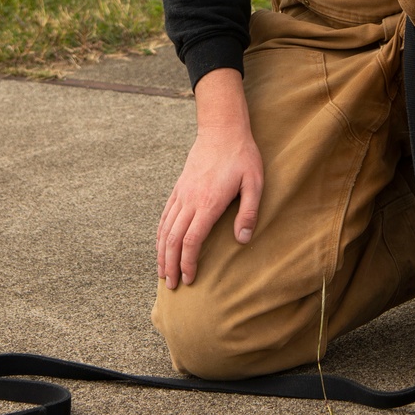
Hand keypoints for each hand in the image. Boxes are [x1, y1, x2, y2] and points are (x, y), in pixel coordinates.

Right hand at [156, 69, 263, 289]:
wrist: (222, 129)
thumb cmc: (242, 156)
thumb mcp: (255, 182)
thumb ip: (249, 212)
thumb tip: (242, 240)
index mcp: (208, 203)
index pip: (190, 240)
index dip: (187, 263)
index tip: (188, 279)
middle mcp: (190, 200)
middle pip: (172, 239)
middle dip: (170, 265)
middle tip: (171, 286)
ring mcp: (182, 193)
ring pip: (165, 229)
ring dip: (161, 253)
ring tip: (162, 272)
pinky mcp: (179, 187)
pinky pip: (164, 215)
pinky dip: (160, 233)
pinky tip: (160, 244)